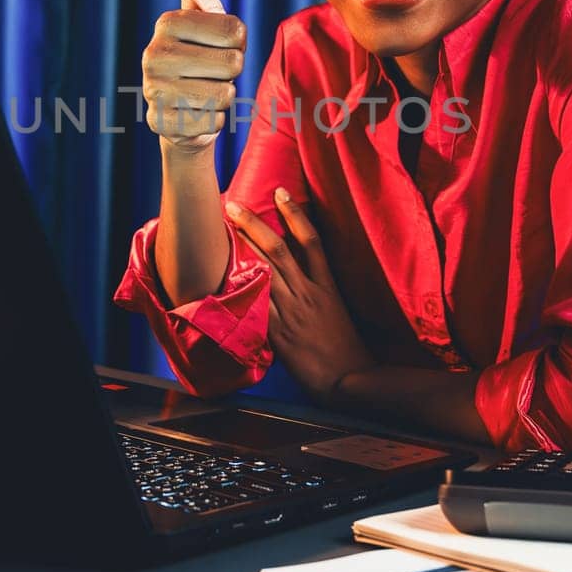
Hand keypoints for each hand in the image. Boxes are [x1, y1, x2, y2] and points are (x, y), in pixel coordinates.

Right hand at [143, 0, 246, 151]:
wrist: (179, 109)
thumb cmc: (198, 50)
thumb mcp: (199, 7)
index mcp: (167, 22)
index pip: (236, 31)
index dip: (236, 42)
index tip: (215, 42)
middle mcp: (153, 54)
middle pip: (232, 63)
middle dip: (231, 71)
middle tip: (208, 70)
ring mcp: (154, 91)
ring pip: (224, 94)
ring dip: (223, 97)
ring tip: (201, 91)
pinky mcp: (161, 124)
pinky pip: (214, 122)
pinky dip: (213, 121)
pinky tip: (193, 114)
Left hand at [227, 188, 374, 403]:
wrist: (350, 379)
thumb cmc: (346, 349)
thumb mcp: (337, 312)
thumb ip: (318, 293)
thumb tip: (298, 276)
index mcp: (326, 286)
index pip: (311, 241)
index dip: (296, 214)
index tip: (281, 192)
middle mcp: (308, 293)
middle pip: (279, 249)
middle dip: (253, 225)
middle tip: (233, 205)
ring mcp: (292, 312)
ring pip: (264, 271)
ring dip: (241, 250)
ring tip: (221, 232)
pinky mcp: (279, 333)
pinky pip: (257, 306)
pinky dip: (241, 291)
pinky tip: (221, 278)